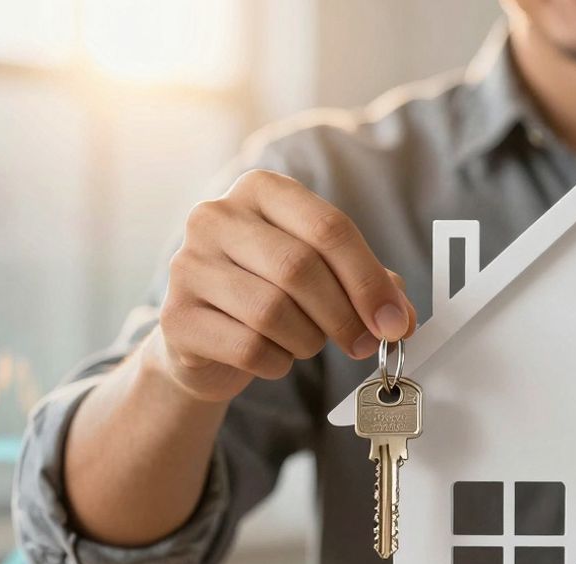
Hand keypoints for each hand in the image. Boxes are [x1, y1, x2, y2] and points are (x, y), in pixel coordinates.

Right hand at [152, 170, 416, 401]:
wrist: (204, 337)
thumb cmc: (272, 293)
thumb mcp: (325, 275)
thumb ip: (369, 286)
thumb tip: (400, 318)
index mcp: (261, 190)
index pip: (329, 228)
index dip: (369, 281)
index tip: (394, 321)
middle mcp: (216, 216)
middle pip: (301, 268)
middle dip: (344, 316)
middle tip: (363, 344)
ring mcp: (187, 264)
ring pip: (272, 312)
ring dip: (307, 340)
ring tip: (306, 343)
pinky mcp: (175, 317)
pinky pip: (248, 347)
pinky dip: (276, 362)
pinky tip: (274, 357)